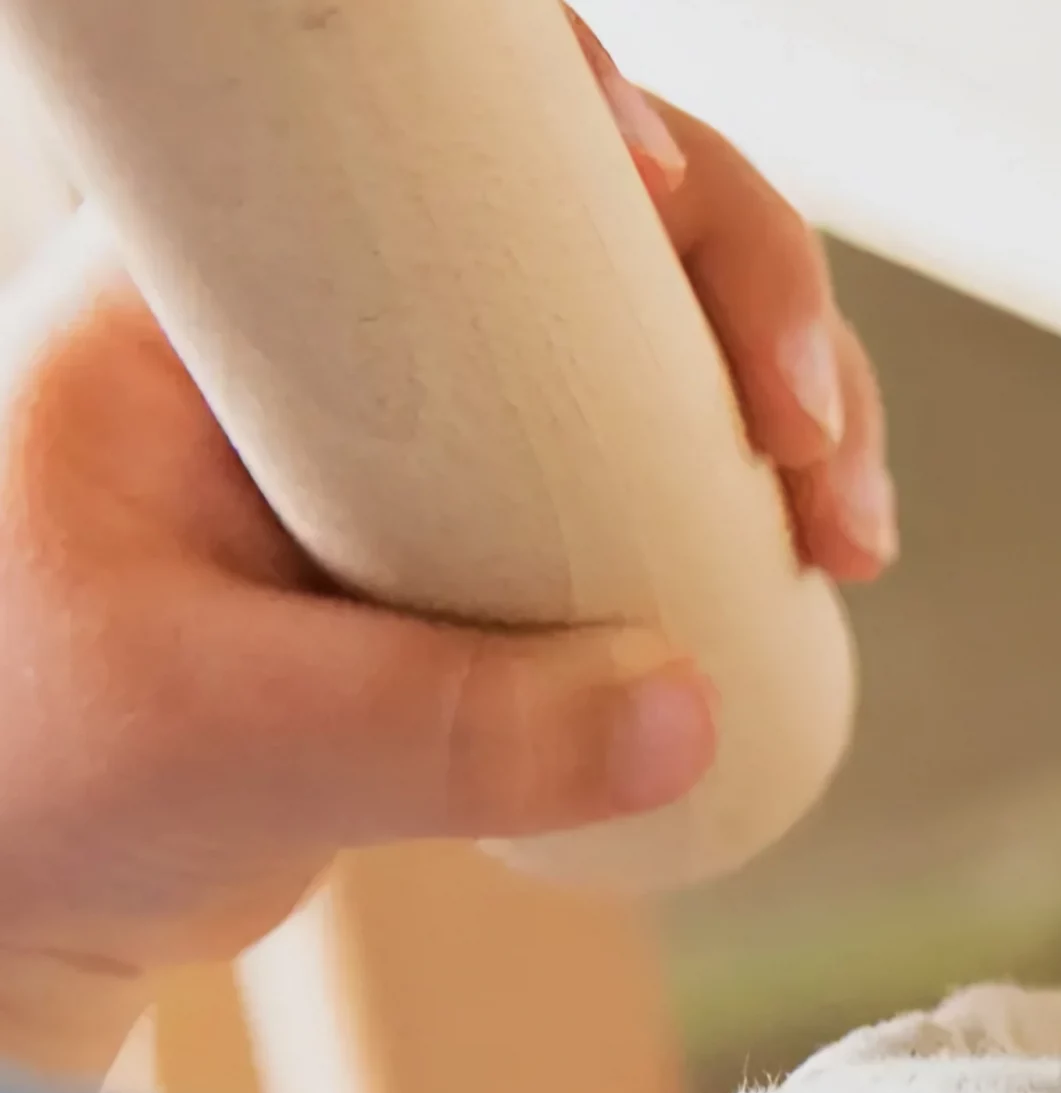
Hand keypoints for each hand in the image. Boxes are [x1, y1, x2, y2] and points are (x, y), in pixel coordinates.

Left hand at [0, 10, 889, 1081]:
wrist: (37, 874)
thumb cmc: (36, 768)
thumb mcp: (215, 741)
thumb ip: (436, 738)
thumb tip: (689, 713)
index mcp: (214, 284)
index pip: (405, 121)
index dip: (567, 112)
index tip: (654, 196)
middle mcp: (335, 315)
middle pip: (587, 214)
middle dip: (742, 289)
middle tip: (806, 439)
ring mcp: (425, 420)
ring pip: (647, 339)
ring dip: (784, 405)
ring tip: (841, 536)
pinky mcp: (488, 524)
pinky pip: (647, 464)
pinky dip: (749, 500)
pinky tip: (807, 569)